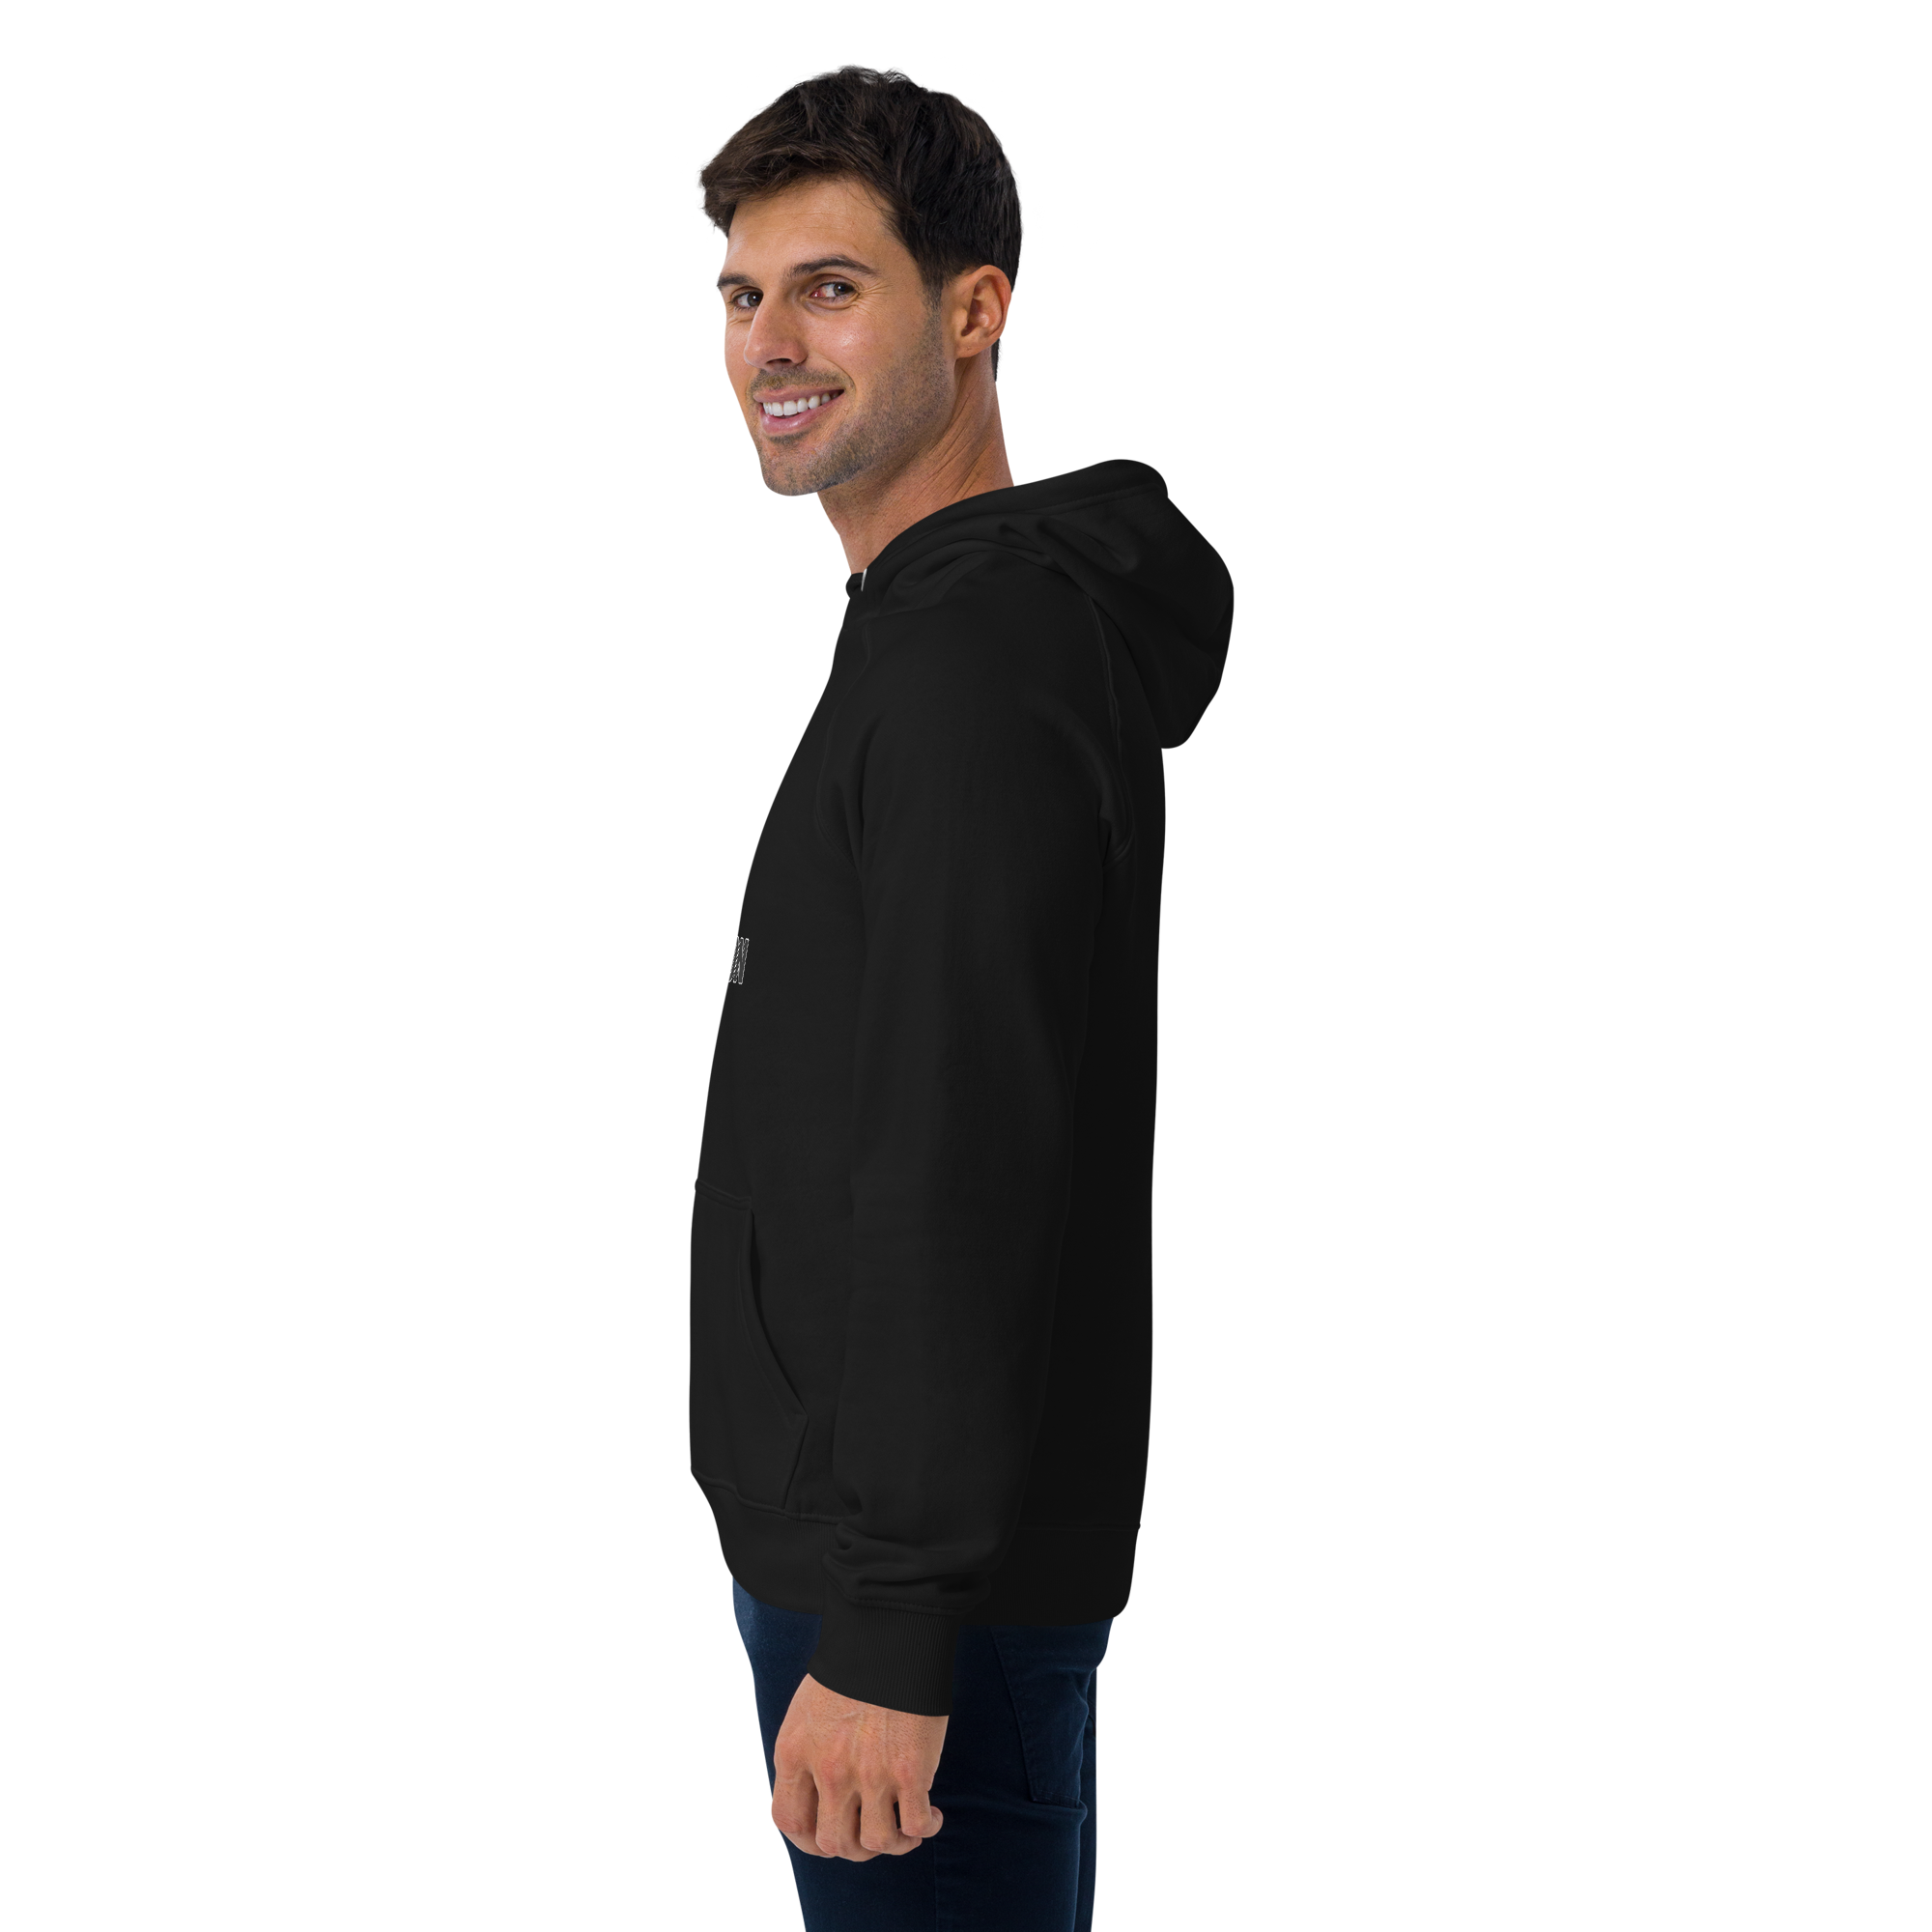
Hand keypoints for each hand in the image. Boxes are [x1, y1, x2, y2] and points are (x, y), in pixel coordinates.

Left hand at [771, 1671, 948, 1861]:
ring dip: (892, 1845)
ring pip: (875, 1843)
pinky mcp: (909, 1772)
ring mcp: (868, 1775)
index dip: (809, 1840)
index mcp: (796, 1751)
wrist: (891, 1633)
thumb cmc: (853, 1665)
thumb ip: (810, 1752)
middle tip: (872, 1830)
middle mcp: (828, 1770)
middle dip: (854, 1847)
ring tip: (906, 1831)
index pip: (789, 1820)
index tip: (830, 1835)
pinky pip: (914, 1827)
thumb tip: (822, 1793)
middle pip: (833, 1842)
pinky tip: (931, 1816)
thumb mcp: (809, 1709)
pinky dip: (924, 1830)